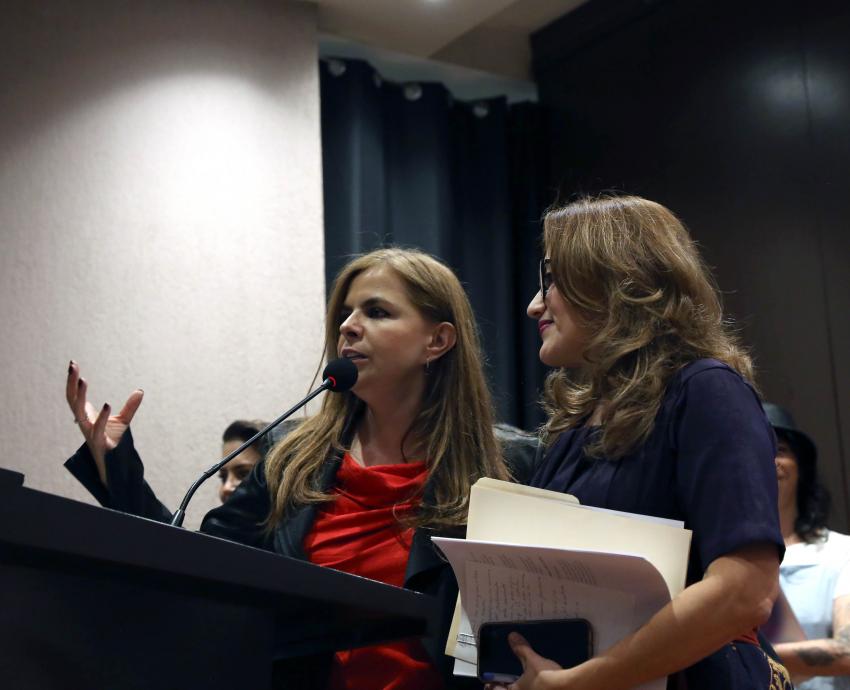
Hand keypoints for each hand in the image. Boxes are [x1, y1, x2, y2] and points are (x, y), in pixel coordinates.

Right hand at [66, 360, 143, 484]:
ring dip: (80, 396)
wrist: (113, 464)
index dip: (72, 381)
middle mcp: (84, 423)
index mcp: (85, 416)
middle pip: (72, 400)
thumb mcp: (123, 421)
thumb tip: (140, 390)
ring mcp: (89, 432)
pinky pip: (98, 428)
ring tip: (83, 380)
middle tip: (72, 367)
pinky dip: (102, 416)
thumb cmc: (112, 440)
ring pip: (80, 413)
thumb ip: (130, 406)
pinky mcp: (99, 442)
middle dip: (71, 384)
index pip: (74, 396)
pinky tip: (107, 404)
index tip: (73, 364)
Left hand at [485, 632, 565, 689]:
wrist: (569, 689)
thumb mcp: (532, 661)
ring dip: (520, 687)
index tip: (489, 682)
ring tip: (521, 681)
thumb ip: (521, 649)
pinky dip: (531, 687)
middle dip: (505, 688)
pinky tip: (537, 683)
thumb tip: (512, 636)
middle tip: (505, 682)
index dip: (492, 686)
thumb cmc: (546, 677)